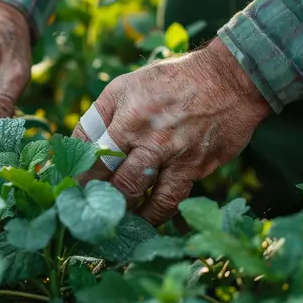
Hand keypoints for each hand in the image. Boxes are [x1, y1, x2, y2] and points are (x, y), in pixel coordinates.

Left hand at [72, 38, 271, 225]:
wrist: (228, 80)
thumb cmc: (168, 81)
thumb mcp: (125, 86)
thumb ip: (97, 116)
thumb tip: (74, 145)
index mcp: (130, 120)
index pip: (98, 160)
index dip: (83, 180)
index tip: (73, 191)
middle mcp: (153, 142)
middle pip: (122, 185)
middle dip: (104, 202)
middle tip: (92, 212)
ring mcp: (179, 158)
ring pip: (150, 200)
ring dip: (131, 215)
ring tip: (117, 222)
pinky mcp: (199, 168)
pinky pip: (174, 200)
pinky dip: (158, 214)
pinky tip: (146, 218)